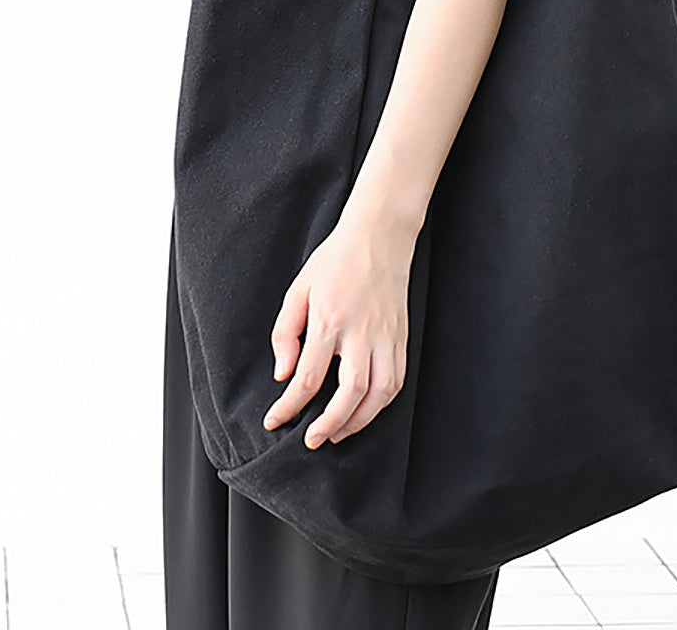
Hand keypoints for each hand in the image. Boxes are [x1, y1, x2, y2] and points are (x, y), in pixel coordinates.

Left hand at [263, 202, 419, 449]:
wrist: (380, 236)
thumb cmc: (335, 260)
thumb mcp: (298, 289)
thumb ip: (286, 332)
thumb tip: (283, 373)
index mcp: (329, 320)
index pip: (307, 378)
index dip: (289, 406)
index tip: (275, 421)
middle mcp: (361, 333)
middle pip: (349, 394)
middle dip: (329, 425)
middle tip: (312, 441)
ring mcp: (386, 336)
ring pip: (379, 393)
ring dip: (359, 421)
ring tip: (338, 432)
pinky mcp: (401, 337)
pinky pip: (397, 380)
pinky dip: (382, 403)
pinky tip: (365, 409)